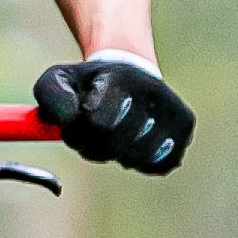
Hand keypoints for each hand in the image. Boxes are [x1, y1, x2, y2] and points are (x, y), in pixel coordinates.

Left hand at [35, 55, 191, 174]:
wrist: (129, 73)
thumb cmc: (89, 84)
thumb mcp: (60, 80)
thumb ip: (52, 97)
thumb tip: (68, 119)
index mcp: (120, 77)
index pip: (97, 122)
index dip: (78, 132)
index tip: (77, 122)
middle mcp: (152, 90)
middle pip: (116, 144)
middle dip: (95, 147)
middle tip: (92, 134)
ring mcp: (172, 109)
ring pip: (138, 157)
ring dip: (118, 155)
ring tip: (114, 137)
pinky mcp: (185, 127)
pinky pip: (159, 165)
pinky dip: (141, 163)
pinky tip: (134, 144)